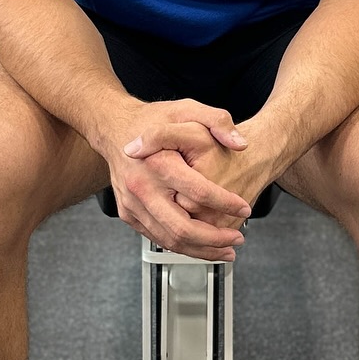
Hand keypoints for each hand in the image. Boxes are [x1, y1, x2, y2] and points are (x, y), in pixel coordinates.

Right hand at [103, 99, 253, 261]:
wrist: (115, 128)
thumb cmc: (152, 120)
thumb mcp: (188, 109)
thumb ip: (218, 121)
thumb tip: (240, 144)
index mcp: (157, 162)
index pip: (198, 192)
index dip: (226, 204)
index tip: (244, 208)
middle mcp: (142, 187)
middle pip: (181, 227)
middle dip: (215, 239)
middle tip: (236, 239)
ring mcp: (132, 203)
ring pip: (169, 240)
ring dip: (201, 250)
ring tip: (225, 248)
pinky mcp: (128, 214)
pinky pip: (157, 238)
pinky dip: (182, 246)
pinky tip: (201, 244)